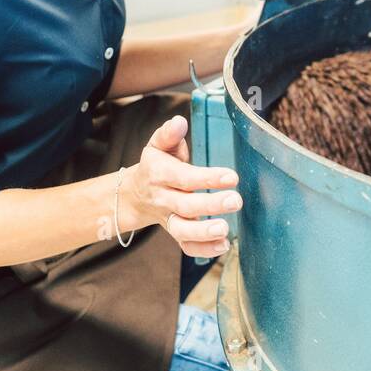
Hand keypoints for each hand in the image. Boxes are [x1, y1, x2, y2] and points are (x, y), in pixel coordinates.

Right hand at [126, 115, 240, 257]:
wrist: (135, 194)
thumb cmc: (156, 164)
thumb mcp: (158, 146)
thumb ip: (169, 134)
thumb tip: (179, 121)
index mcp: (159, 174)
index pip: (184, 177)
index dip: (207, 178)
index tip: (231, 177)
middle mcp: (163, 198)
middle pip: (186, 205)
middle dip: (211, 205)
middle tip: (236, 201)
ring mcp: (168, 218)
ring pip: (182, 230)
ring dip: (203, 232)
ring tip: (224, 230)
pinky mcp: (175, 233)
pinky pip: (186, 245)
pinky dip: (203, 249)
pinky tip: (223, 245)